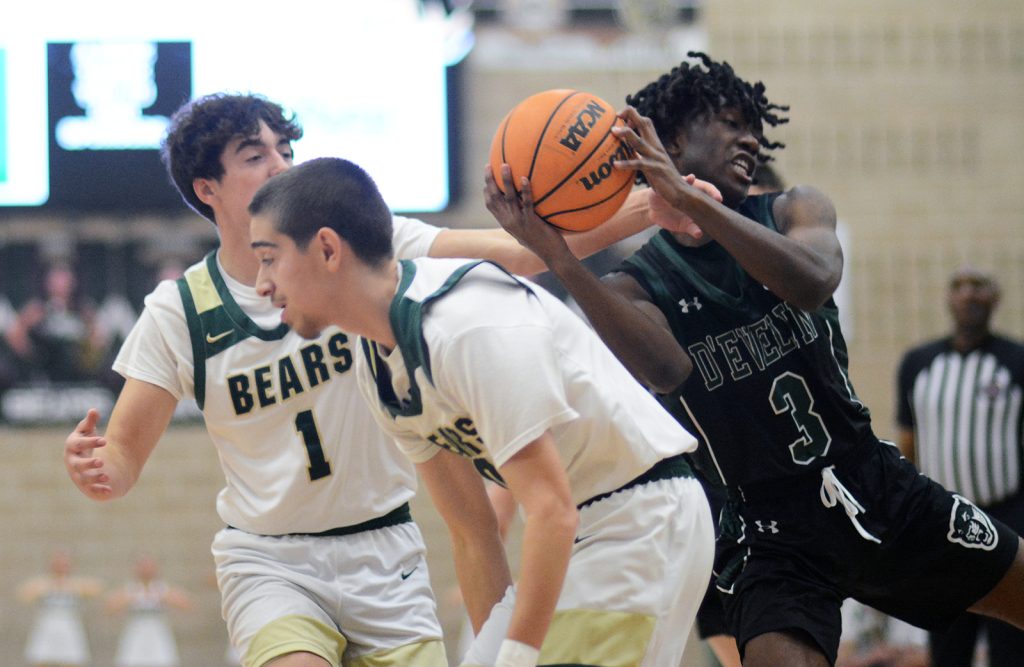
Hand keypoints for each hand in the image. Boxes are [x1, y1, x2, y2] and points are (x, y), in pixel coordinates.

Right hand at [64, 409, 111, 499]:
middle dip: (88, 464)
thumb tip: (93, 410)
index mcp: (72, 447)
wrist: (83, 460)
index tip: (105, 440)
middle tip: (101, 461)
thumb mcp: (86, 431)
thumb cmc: (85, 442)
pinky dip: (99, 490)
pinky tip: (110, 490)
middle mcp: (72, 462)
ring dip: (95, 478)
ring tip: (107, 476)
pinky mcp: (85, 485)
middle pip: (78, 464)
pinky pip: (91, 489)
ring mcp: (78, 475)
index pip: (79, 444)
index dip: (91, 442)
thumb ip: (89, 422)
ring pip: (84, 478)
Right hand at [483, 164, 570, 265]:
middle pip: (494, 198)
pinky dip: (525, 191)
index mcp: (506, 223)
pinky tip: (525, 179)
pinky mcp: (530, 222)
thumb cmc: (543, 241)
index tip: (487, 176)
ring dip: (505, 180)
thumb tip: (527, 203)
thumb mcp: (528, 229)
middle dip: (489, 181)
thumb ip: (524, 217)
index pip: (491, 205)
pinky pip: (526, 203)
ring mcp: (518, 222)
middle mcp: (508, 222)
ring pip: (507, 198)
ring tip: (505, 165)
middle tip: (489, 165)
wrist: (552, 255)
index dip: (487, 190)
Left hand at [611, 106, 723, 237]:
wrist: (682, 194)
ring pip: (640, 141)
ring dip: (626, 134)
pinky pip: (639, 164)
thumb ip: (642, 155)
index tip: (621, 116)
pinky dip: (626, 163)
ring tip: (613, 131)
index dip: (634, 116)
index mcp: (656, 145)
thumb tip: (628, 150)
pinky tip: (615, 164)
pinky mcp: (655, 170)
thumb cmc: (664, 182)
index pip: (646, 123)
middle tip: (617, 115)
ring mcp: (657, 158)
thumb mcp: (652, 165)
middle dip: (631, 115)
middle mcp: (657, 148)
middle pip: (645, 124)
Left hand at [647, 175, 722, 239]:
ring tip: (710, 224)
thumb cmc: (658, 192)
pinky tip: (698, 233)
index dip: (714, 192)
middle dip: (715, 207)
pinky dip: (696, 232)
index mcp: (691, 189)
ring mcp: (691, 214)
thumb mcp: (665, 186)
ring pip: (703, 219)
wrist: (651, 208)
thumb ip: (676, 183)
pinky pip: (694, 229)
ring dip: (707, 222)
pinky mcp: (686, 225)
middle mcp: (694, 202)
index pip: (707, 188)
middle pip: (709, 204)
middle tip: (719, 211)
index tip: (718, 197)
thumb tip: (691, 177)